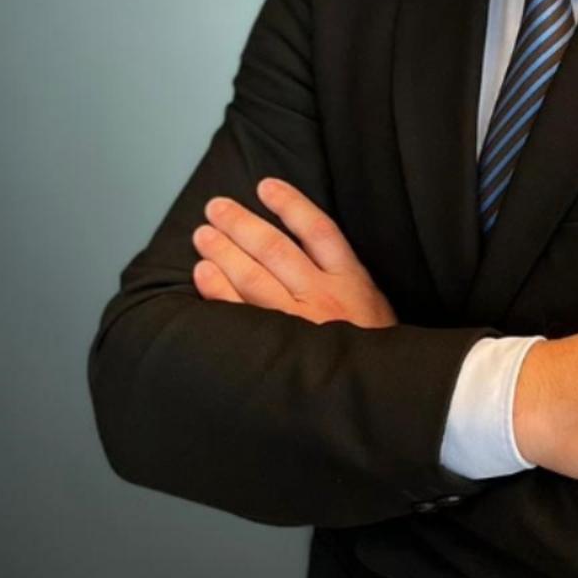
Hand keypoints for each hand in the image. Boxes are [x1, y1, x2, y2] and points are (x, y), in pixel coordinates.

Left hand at [190, 178, 398, 328]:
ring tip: (203, 234)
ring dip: (223, 251)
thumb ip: (345, 274)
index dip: (290, 204)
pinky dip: (218, 290)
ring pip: (253, 277)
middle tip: (216, 208)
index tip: (266, 186)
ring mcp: (297, 322)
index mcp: (351, 280)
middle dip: (241, 224)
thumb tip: (305, 239)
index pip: (318, 230)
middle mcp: (323, 297)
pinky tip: (204, 272)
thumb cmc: (370, 346)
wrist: (372, 391)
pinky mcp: (277, 347)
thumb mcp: (374, 302)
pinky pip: (239, 312)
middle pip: (275, 249)